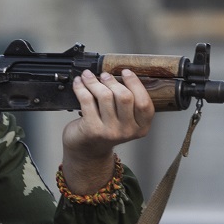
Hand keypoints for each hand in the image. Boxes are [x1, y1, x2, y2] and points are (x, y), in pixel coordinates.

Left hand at [59, 69, 153, 193]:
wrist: (87, 151)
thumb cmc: (106, 130)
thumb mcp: (125, 121)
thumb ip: (128, 103)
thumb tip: (119, 75)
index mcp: (141, 128)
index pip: (144, 103)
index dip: (135, 84)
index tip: (125, 72)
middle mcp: (127, 131)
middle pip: (125, 97)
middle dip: (112, 81)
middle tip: (104, 75)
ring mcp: (110, 131)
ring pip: (105, 96)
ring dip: (94, 82)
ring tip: (88, 76)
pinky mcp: (92, 129)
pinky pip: (87, 100)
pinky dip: (81, 87)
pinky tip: (79, 83)